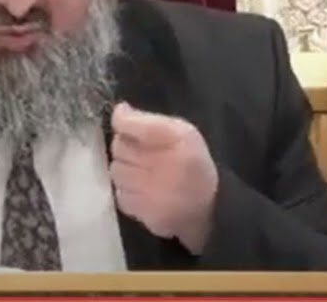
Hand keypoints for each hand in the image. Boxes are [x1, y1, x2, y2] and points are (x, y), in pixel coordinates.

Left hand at [109, 101, 218, 253]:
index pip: (131, 124)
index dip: (123, 121)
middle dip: (125, 146)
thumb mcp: (181, 131)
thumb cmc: (193, 162)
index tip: (124, 119)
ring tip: (141, 171)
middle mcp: (164, 165)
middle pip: (119, 147)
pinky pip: (121, 195)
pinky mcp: (146, 214)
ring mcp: (153, 192)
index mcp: (176, 138)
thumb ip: (147, 119)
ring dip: (124, 169)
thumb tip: (119, 111)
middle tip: (140, 151)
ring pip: (116, 171)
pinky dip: (128, 191)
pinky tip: (142, 190)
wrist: (210, 206)